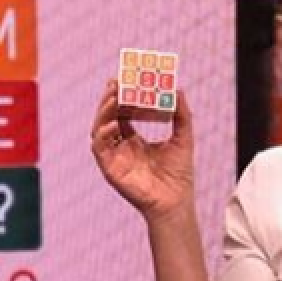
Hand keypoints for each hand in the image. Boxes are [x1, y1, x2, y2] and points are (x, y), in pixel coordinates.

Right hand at [90, 78, 194, 219]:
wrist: (175, 201)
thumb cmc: (179, 175)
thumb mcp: (183, 137)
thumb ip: (182, 114)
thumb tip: (179, 89)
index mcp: (134, 140)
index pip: (121, 113)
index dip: (120, 96)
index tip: (123, 79)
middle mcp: (121, 148)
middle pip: (108, 118)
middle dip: (109, 99)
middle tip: (116, 83)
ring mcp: (114, 158)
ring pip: (99, 129)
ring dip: (103, 111)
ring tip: (114, 96)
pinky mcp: (110, 169)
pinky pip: (98, 148)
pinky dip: (102, 133)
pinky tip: (113, 123)